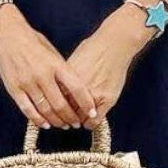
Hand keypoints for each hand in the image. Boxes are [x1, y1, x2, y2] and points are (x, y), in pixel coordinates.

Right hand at [0, 6, 97, 128]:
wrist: (7, 34)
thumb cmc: (33, 42)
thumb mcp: (53, 52)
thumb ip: (62, 71)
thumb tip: (73, 91)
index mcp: (56, 65)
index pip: (76, 88)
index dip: (86, 103)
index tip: (92, 112)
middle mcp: (43, 75)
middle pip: (61, 104)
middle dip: (71, 117)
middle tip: (76, 123)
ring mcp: (28, 83)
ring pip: (45, 110)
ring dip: (56, 121)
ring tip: (63, 125)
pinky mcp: (14, 88)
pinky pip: (28, 110)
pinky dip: (38, 120)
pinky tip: (45, 124)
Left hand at [66, 3, 154, 128]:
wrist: (114, 44)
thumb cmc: (94, 49)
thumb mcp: (72, 63)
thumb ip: (64, 79)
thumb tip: (58, 89)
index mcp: (64, 80)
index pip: (53, 103)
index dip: (54, 110)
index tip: (56, 113)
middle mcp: (75, 90)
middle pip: (65, 114)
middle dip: (65, 118)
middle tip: (67, 120)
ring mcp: (91, 96)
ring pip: (79, 119)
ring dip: (78, 121)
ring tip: (79, 119)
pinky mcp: (106, 100)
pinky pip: (95, 121)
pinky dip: (91, 124)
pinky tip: (91, 119)